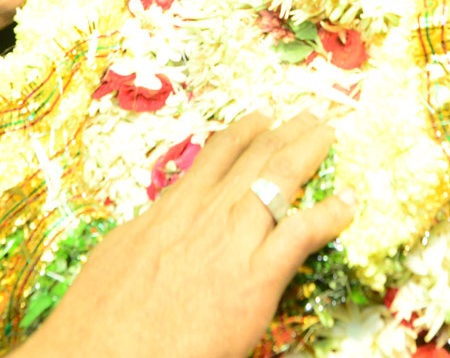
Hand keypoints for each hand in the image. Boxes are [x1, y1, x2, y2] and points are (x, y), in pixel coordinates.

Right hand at [15, 112, 354, 357]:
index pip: (214, 156)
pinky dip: (328, 215)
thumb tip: (151, 226)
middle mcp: (204, 213)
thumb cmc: (102, 315)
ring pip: (278, 179)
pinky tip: (347, 204)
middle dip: (284, 132)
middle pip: (253, 158)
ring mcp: (232, 241)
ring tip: (327, 133)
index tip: (261, 118)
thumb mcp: (118, 256)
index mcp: (170, 209)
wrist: (104, 351)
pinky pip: (301, 234)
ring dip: (307, 152)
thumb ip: (146, 235)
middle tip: (307, 115)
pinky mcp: (256, 277)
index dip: (243, 134)